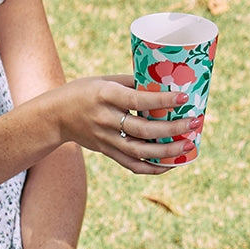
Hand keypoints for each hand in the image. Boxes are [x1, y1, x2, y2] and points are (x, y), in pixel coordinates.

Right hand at [57, 75, 197, 174]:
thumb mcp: (105, 80)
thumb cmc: (84, 91)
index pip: (138, 100)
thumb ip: (132, 83)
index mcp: (106, 95)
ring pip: (140, 151)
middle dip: (172, 129)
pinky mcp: (106, 151)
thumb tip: (165, 83)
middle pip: (143, 130)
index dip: (162, 100)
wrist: (54, 116)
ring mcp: (105, 139)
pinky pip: (132, 164)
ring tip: (188, 145)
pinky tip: (170, 165)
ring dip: (167, 151)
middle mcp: (105, 119)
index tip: (184, 97)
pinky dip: (152, 168)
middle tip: (195, 123)